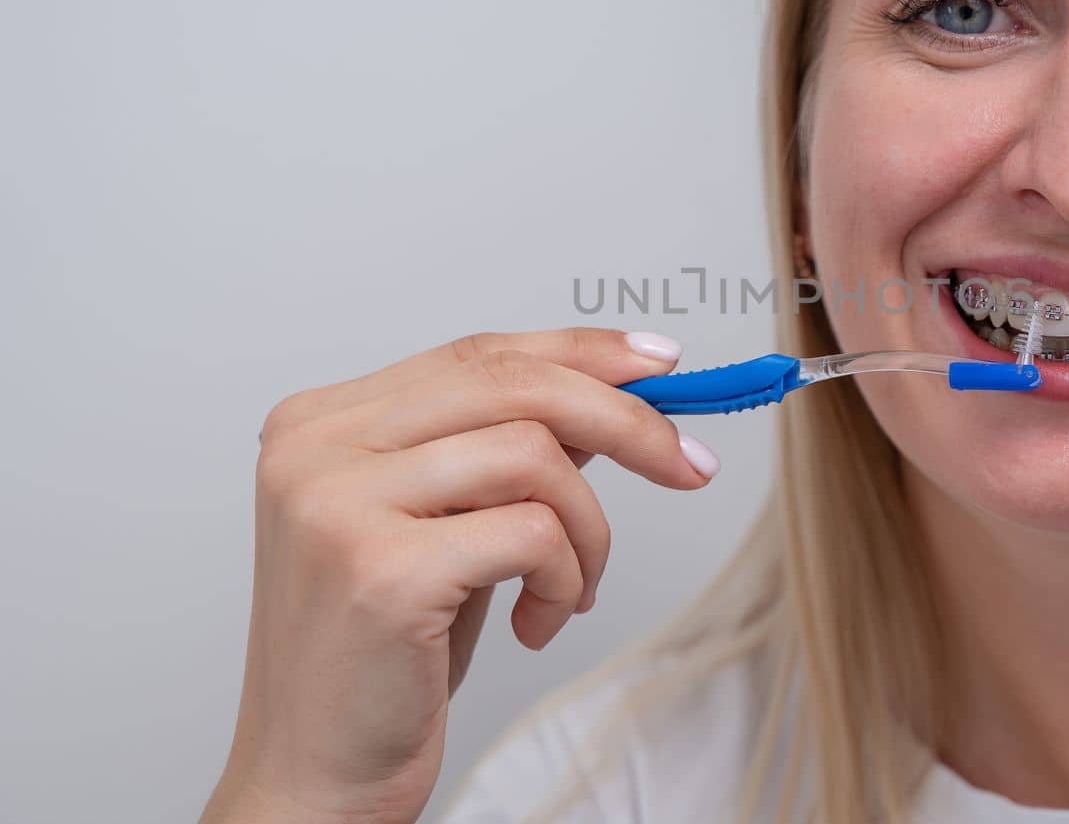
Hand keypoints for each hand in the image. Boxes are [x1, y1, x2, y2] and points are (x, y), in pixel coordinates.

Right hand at [200, 328, 713, 823]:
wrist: (314, 780)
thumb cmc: (384, 658)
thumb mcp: (451, 527)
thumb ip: (506, 452)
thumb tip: (611, 394)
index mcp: (322, 423)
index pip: (478, 354)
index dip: (582, 352)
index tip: (661, 365)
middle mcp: (315, 447)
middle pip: (513, 385)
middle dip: (626, 420)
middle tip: (689, 465)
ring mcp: (338, 503)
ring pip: (535, 455)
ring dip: (588, 531)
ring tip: (572, 591)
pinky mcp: (381, 568)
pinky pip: (533, 533)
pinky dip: (565, 577)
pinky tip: (538, 622)